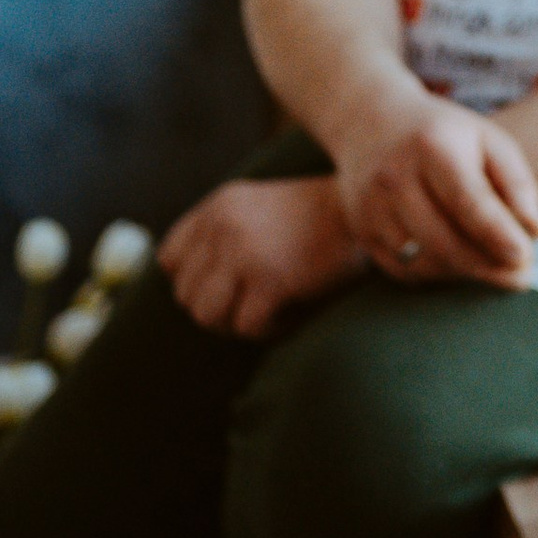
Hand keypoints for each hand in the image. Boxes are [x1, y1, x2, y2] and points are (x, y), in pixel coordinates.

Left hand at [160, 177, 362, 338]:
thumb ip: (219, 234)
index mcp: (218, 207)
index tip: (226, 285)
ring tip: (265, 312)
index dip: (192, 281)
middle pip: (185, 295)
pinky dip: (267, 330)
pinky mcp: (271, 280)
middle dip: (216, 309)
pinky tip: (289, 314)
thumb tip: (183, 286)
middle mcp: (223, 226)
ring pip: (207, 316)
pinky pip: (246, 328)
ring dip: (235, 323)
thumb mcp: (257, 208)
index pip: (169, 260)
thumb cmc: (317, 217)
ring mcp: (245, 253)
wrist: (368, 211)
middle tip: (251, 305)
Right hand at [335, 96, 537, 286]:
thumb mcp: (487, 139)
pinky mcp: (362, 232)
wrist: (370, 123)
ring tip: (494, 262)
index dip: (498, 233)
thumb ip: (517, 183)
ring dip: (467, 272)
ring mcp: (371, 209)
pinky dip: (439, 273)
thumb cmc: (443, 134)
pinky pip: (406, 271)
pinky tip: (459, 260)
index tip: (525, 256)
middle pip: (446, 241)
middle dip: (488, 265)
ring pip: (427, 262)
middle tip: (523, 275)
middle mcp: (395, 178)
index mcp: (432, 147)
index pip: (468, 200)